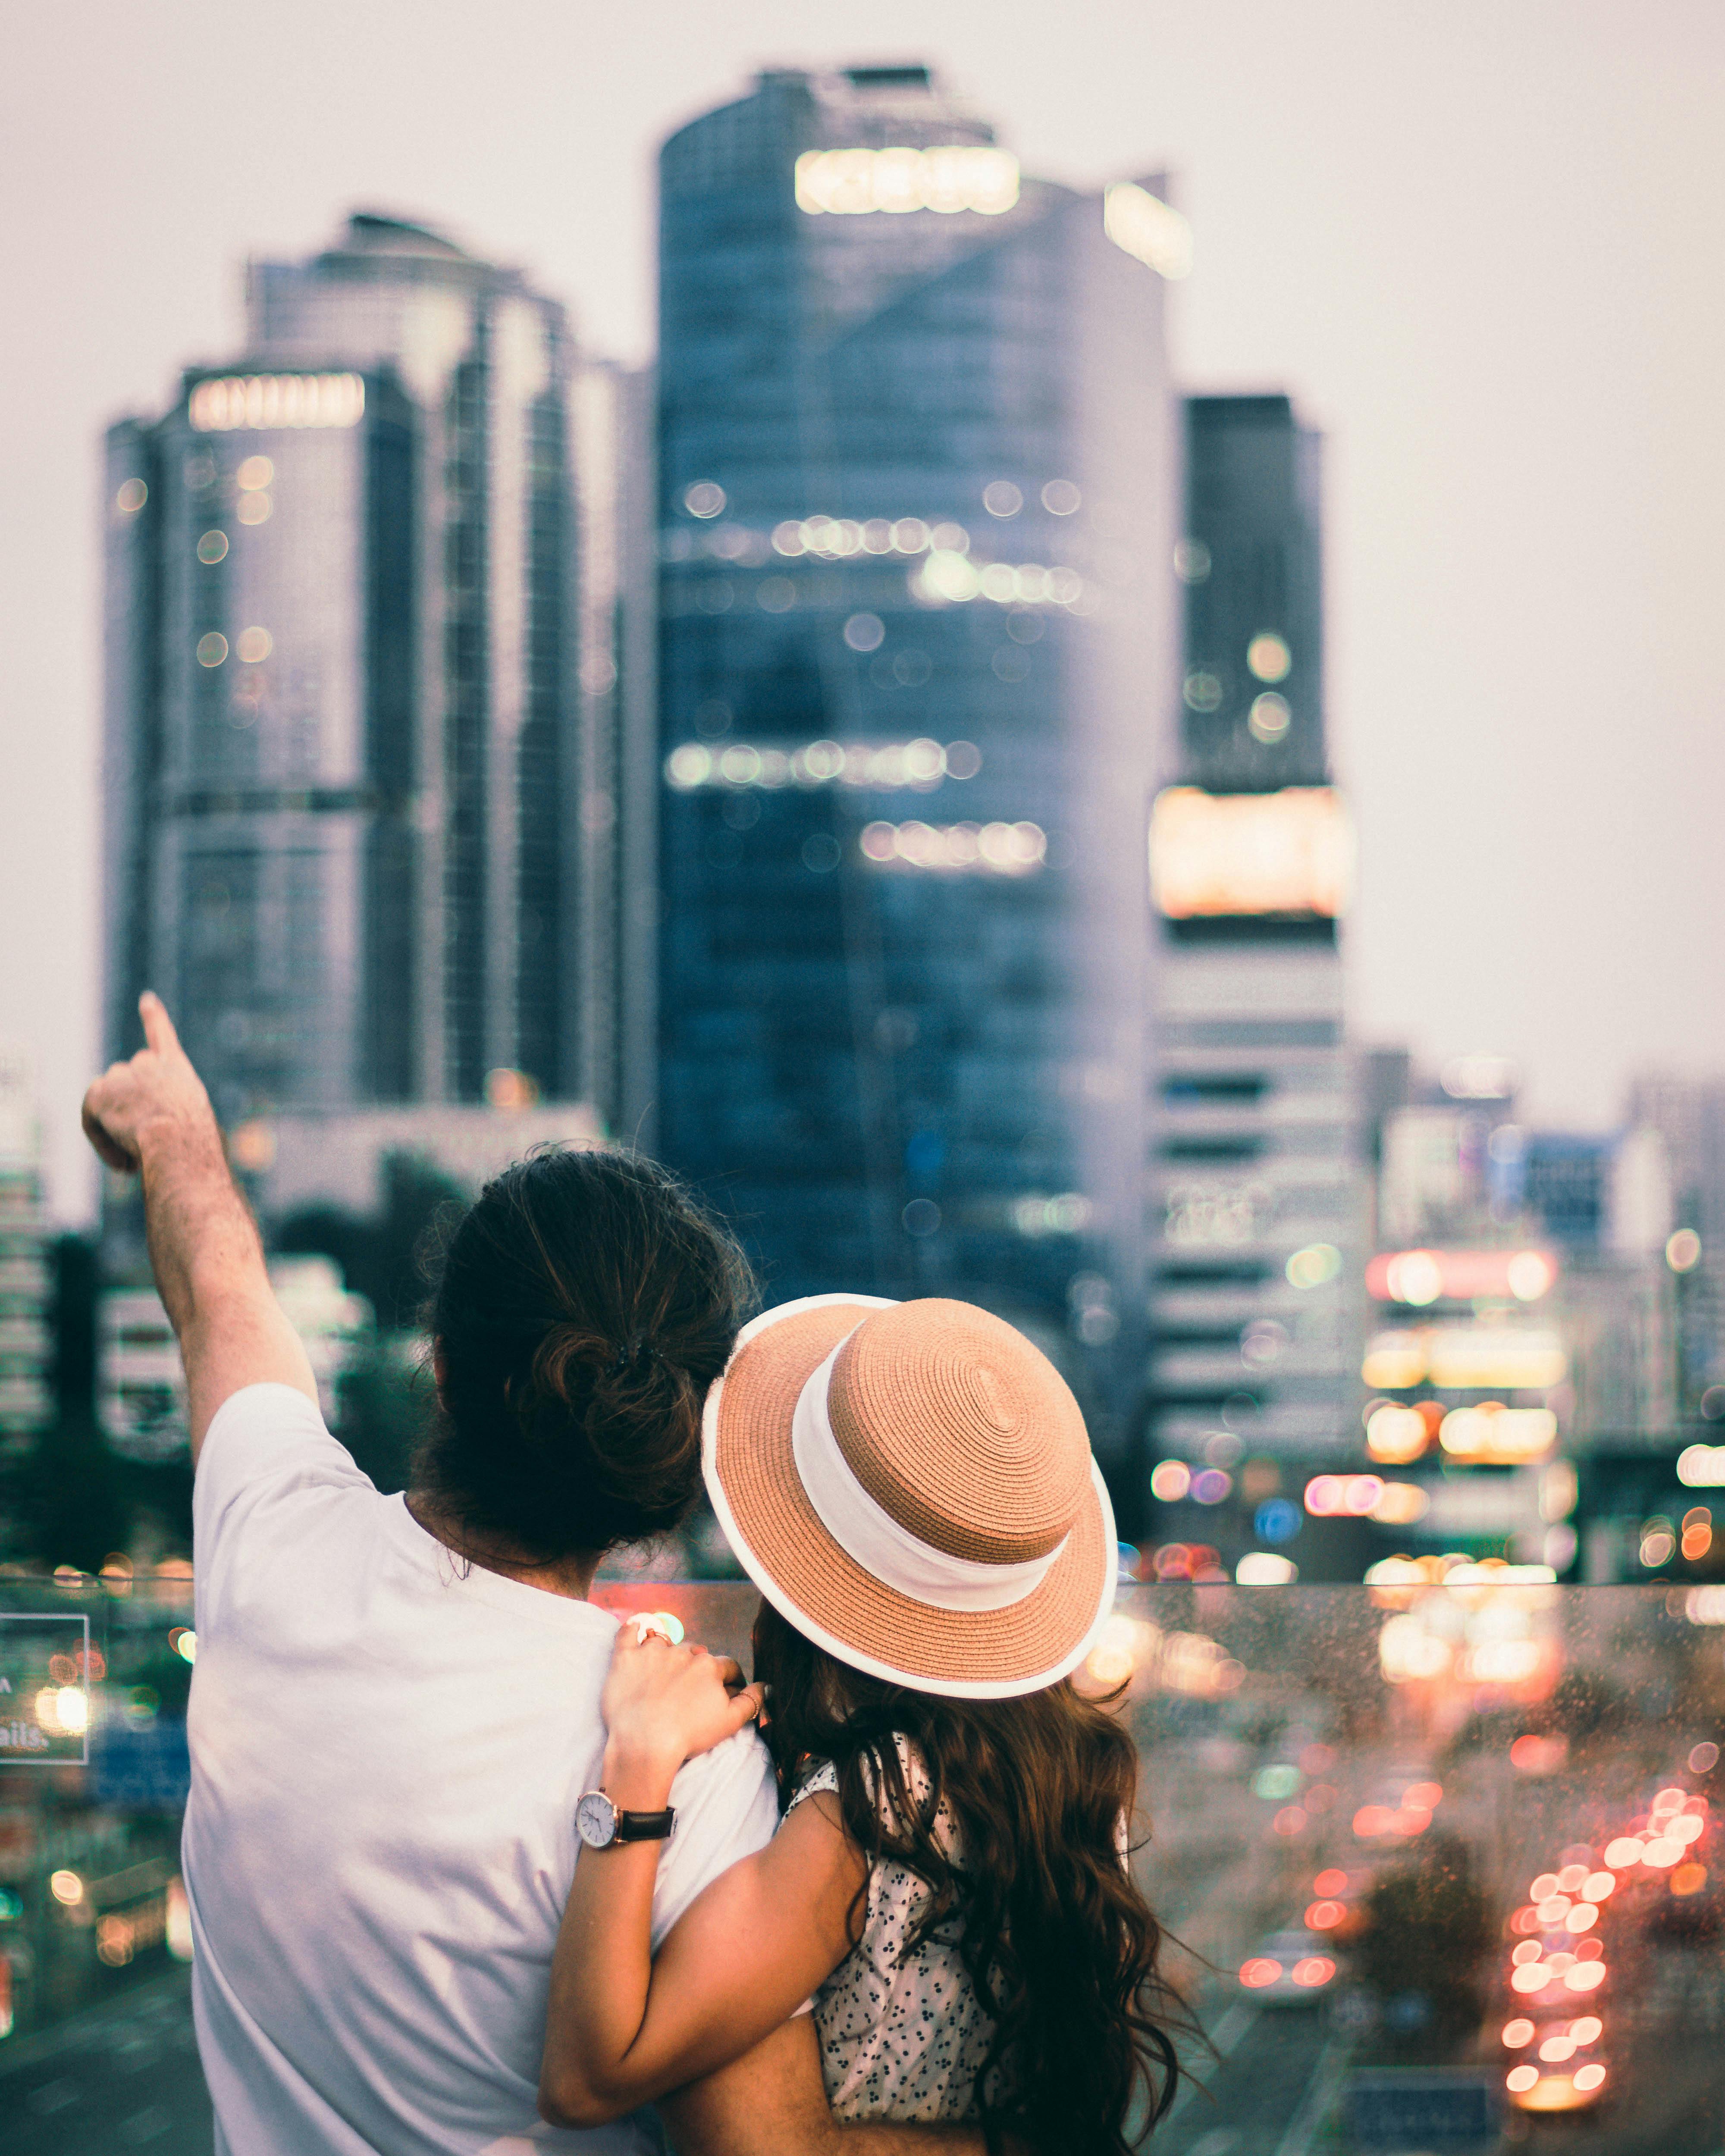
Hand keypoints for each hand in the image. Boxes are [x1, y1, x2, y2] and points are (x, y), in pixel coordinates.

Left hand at [82, 993, 217, 1174]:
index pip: (161, 1035)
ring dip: (118, 1126)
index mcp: (175, 1068)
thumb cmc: (196, 1143)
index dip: (153, 1018)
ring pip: (109, 1102)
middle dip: (130, 1107)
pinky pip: (92, 1119)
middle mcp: (147, 1063)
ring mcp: (120, 1075)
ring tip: (140, 1154)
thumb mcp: (193, 1123)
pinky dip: (103, 1142)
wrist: (178, 1140)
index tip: (146, 1000)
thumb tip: (144, 1128)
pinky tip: (124, 1163)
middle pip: (127, 1081)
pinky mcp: (98, 1094)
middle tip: (146, 1140)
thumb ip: (168, 1113)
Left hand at [601, 1625, 763, 1797]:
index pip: (726, 1666)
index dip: (729, 1680)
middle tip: (689, 1690)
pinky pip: (628, 1633)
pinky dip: (633, 1629)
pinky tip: (636, 1628)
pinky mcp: (626, 1658)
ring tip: (663, 1670)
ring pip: (666, 1643)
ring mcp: (652, 1653)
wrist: (644, 1744)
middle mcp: (683, 1653)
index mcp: (709, 1667)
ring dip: (668, 1653)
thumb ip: (750, 1701)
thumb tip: (764, 1685)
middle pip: (696, 1654)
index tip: (725, 1692)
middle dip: (697, 1668)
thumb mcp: (730, 1722)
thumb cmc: (688, 1736)